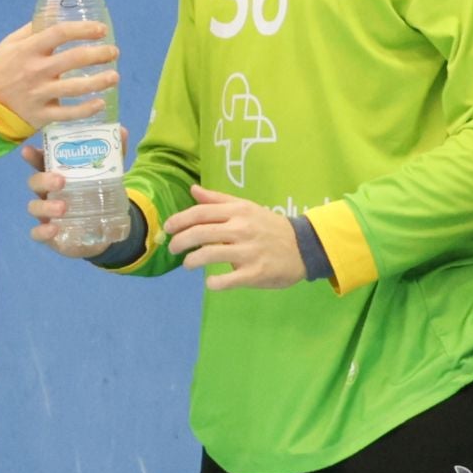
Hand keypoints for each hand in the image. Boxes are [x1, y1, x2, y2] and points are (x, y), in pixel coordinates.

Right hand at [0, 19, 118, 129]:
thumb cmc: (1, 68)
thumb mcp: (11, 43)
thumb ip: (35, 26)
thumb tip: (55, 4)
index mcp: (29, 49)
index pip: (60, 33)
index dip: (84, 29)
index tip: (101, 30)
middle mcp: (36, 70)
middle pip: (74, 59)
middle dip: (99, 54)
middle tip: (114, 52)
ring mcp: (39, 94)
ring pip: (75, 88)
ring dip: (99, 81)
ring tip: (114, 76)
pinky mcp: (41, 115)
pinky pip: (68, 114)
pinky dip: (86, 109)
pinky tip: (100, 102)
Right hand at [22, 128, 130, 258]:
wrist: (105, 229)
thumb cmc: (98, 195)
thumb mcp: (108, 175)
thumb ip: (114, 155)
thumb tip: (121, 130)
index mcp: (57, 175)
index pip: (41, 162)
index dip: (33, 156)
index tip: (29, 150)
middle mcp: (48, 193)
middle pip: (35, 182)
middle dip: (43, 179)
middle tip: (60, 180)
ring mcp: (46, 214)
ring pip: (34, 207)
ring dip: (46, 206)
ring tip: (64, 207)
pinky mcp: (50, 235)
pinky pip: (38, 233)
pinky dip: (42, 232)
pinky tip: (53, 229)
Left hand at [163, 184, 302, 289]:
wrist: (304, 246)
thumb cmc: (270, 226)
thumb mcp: (246, 208)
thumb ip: (219, 200)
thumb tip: (193, 190)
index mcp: (238, 211)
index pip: (200, 213)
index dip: (179, 220)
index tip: (168, 229)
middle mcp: (241, 228)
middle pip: (200, 232)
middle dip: (180, 241)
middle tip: (173, 249)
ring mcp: (248, 251)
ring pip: (209, 254)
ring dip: (192, 260)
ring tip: (188, 264)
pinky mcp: (256, 272)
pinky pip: (228, 279)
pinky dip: (214, 282)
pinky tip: (210, 282)